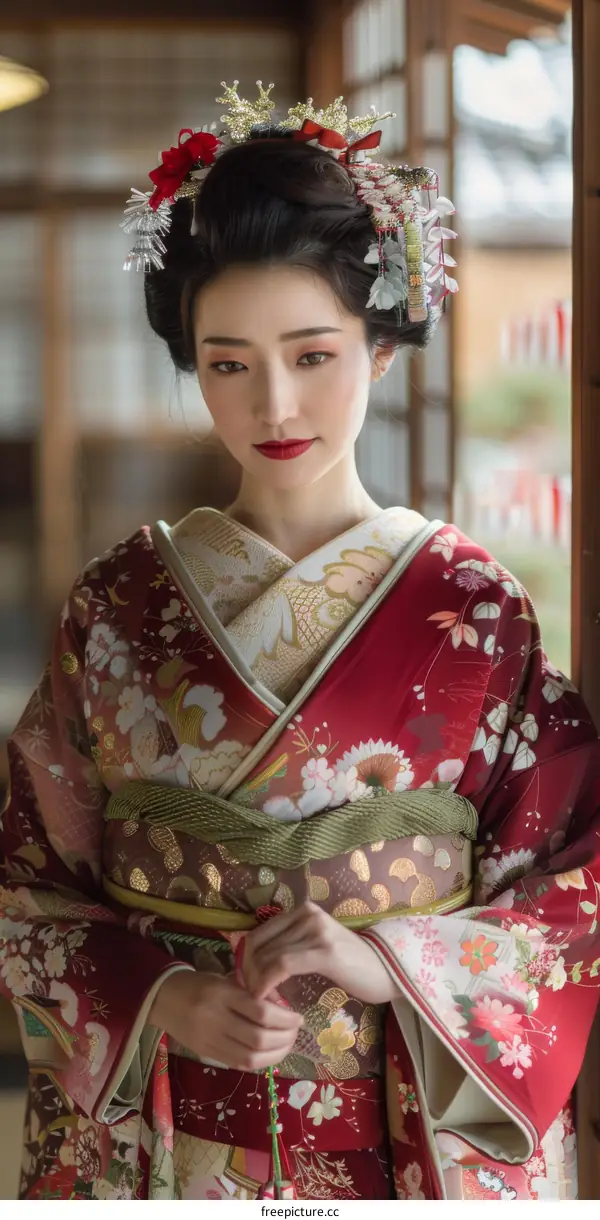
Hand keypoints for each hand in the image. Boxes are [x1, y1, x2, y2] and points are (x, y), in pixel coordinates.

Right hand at [148, 969, 302, 1071]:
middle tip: (296, 1032)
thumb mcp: (225, 979)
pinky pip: (238, 1064)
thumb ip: (250, 993)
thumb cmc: (198, 983)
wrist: (162, 998)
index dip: (285, 1018)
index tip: (298, 1017)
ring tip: (287, 1045)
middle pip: (258, 1038)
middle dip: (284, 1038)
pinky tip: (270, 1054)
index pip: (260, 1011)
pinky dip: (259, 1062)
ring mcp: (210, 1040)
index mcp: (222, 994)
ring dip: (275, 1054)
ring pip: (250, 1057)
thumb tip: (282, 1007)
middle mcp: (216, 1019)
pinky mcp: (207, 1054)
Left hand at [242, 902, 399, 1004]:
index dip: (245, 959)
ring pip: (269, 956)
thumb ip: (291, 946)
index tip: (244, 982)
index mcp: (303, 910)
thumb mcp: (316, 946)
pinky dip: (267, 982)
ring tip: (257, 1000)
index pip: (259, 933)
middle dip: (247, 972)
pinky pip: (282, 965)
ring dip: (256, 981)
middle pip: (260, 944)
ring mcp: (317, 931)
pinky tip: (265, 998)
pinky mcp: (324, 952)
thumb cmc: (350, 964)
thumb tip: (254, 963)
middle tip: (248, 995)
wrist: (385, 971)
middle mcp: (308, 914)